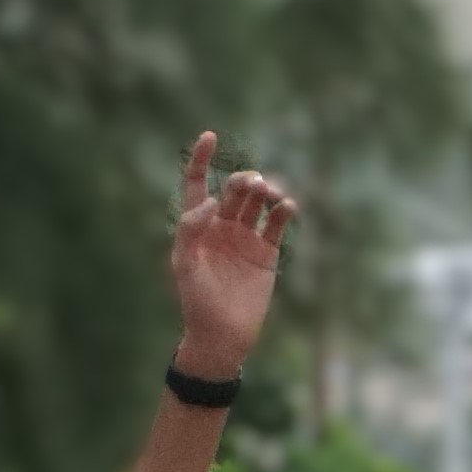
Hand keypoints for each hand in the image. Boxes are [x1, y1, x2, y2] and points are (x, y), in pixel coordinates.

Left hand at [167, 132, 297, 380]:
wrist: (222, 335)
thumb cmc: (196, 302)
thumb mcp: (184, 266)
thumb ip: (191, 230)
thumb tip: (209, 202)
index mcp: (197, 225)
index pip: (196, 182)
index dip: (200, 159)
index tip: (210, 136)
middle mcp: (222, 226)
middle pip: (233, 190)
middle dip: (243, 181)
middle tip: (253, 184)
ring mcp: (245, 237)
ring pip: (257, 202)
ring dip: (265, 191)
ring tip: (271, 194)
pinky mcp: (267, 252)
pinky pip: (277, 223)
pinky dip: (284, 211)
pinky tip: (287, 207)